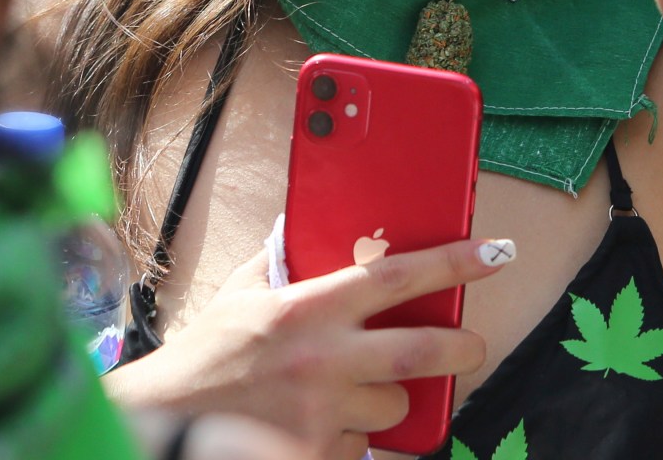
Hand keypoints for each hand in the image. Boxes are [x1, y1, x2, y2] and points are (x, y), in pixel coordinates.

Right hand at [103, 236, 510, 458]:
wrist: (168, 420)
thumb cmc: (207, 354)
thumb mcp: (244, 294)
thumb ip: (281, 263)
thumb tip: (303, 225)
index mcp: (308, 307)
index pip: (396, 277)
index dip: (452, 263)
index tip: (493, 253)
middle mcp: (323, 358)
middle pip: (421, 352)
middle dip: (460, 349)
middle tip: (470, 346)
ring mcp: (323, 412)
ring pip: (394, 407)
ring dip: (386, 400)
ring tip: (355, 392)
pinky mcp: (319, 452)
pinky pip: (362, 446)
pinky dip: (352, 437)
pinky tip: (321, 424)